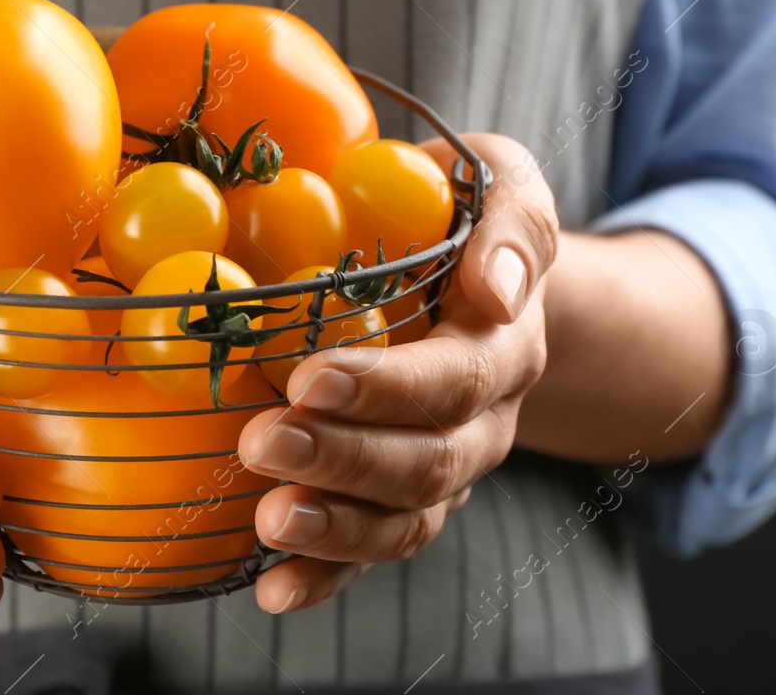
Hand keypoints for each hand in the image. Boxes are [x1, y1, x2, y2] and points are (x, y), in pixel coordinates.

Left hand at [239, 133, 555, 612]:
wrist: (487, 278)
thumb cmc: (467, 215)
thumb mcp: (503, 186)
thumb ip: (514, 223)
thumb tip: (497, 287)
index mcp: (504, 343)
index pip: (456, 379)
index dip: (386, 388)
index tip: (309, 378)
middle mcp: (484, 420)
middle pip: (428, 462)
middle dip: (343, 459)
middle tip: (261, 442)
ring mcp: (447, 467)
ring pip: (407, 519)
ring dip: (335, 528)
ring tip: (268, 520)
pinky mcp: (405, 499)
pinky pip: (374, 550)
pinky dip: (328, 577)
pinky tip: (272, 589)